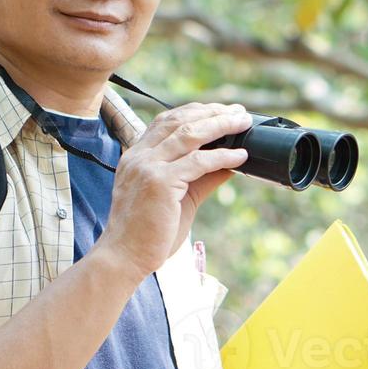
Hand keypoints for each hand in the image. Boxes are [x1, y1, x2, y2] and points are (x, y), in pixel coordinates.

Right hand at [97, 102, 249, 279]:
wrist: (124, 258)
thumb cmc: (148, 233)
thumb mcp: (178, 198)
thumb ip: (200, 177)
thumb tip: (230, 163)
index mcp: (136, 156)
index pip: (165, 121)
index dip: (195, 111)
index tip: (220, 110)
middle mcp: (139, 156)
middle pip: (179, 121)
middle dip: (212, 112)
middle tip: (238, 111)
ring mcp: (147, 167)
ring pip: (190, 134)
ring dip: (221, 125)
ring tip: (243, 122)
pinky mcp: (160, 183)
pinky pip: (198, 162)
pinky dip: (223, 156)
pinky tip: (240, 156)